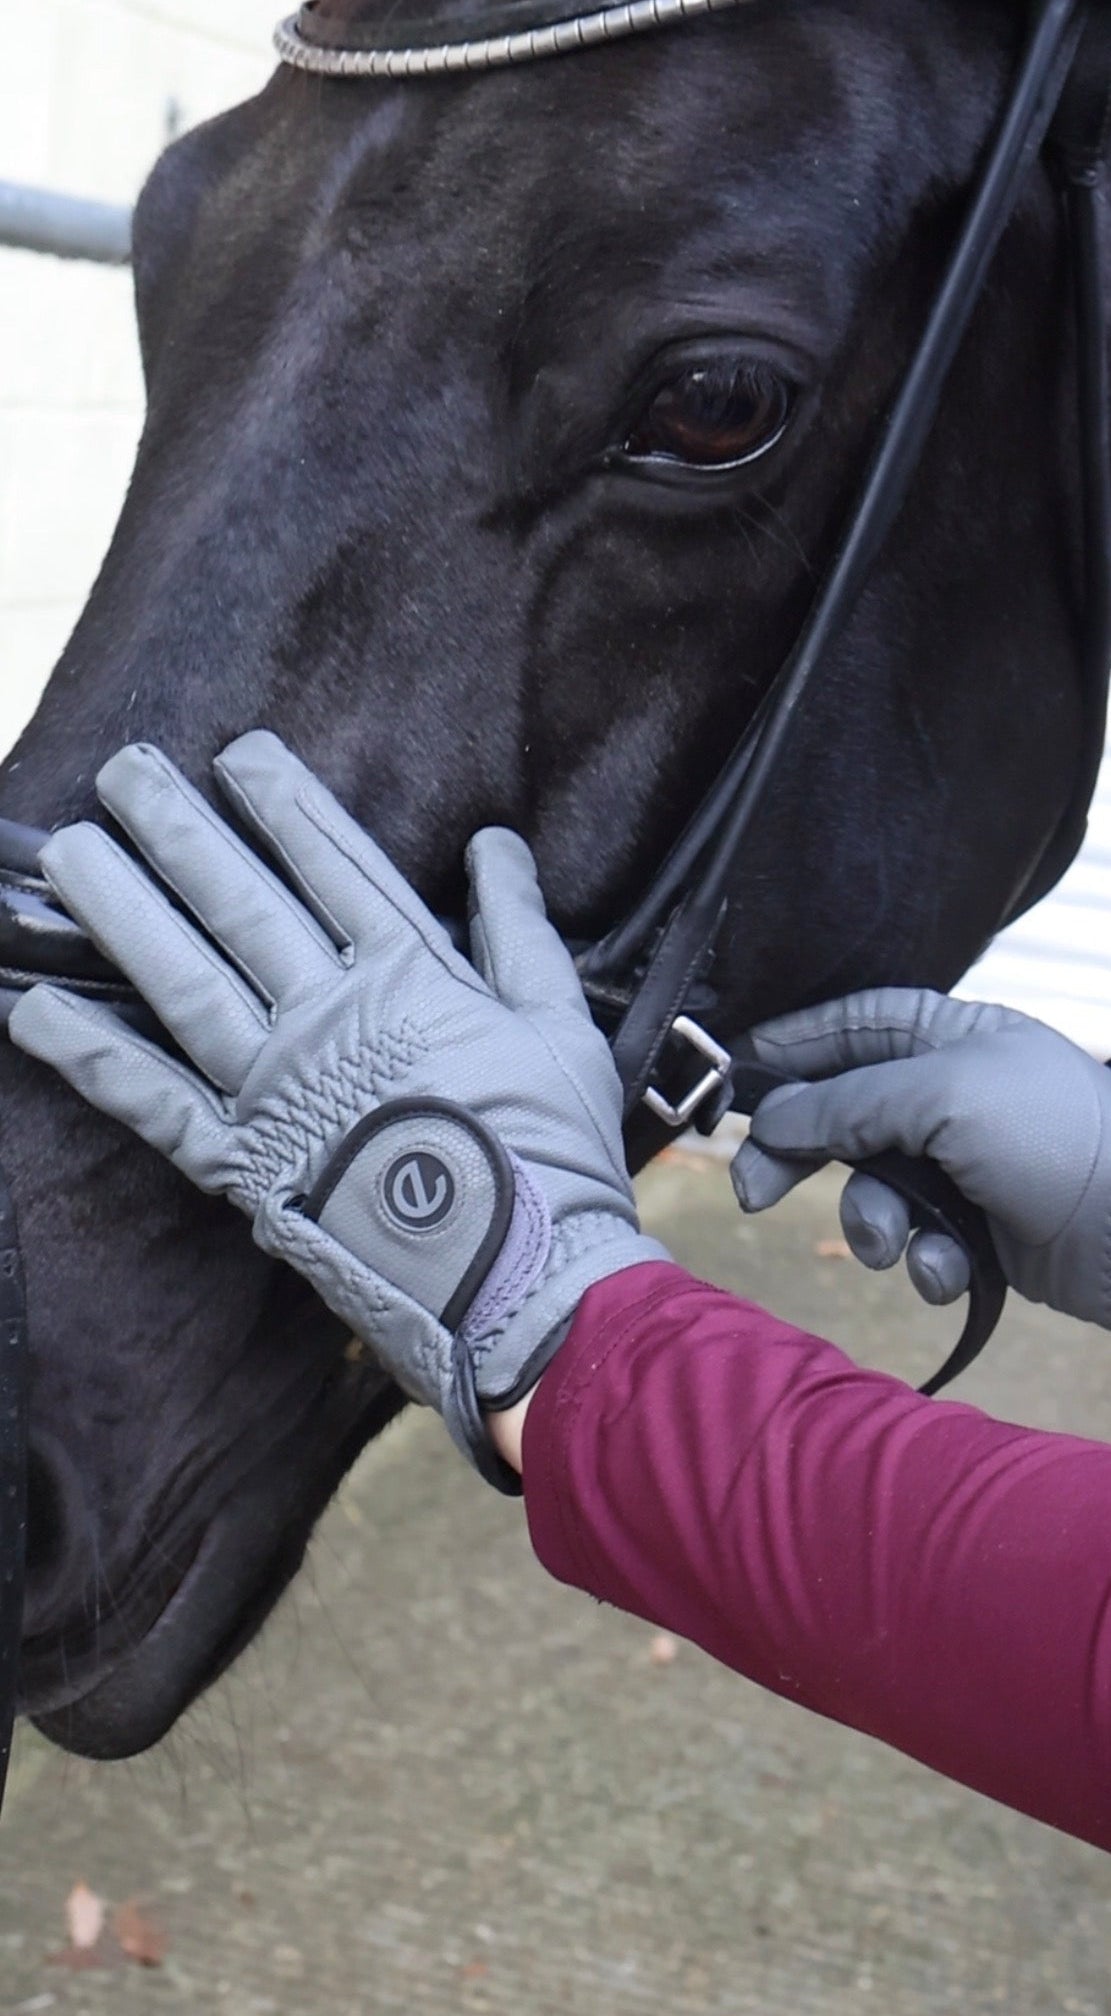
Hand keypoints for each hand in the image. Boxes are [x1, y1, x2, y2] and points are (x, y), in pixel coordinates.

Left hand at [9, 733, 665, 1487]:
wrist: (527, 1284)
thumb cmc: (555, 1155)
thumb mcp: (559, 1024)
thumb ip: (519, 927)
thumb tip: (496, 844)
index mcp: (411, 976)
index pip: (333, 865)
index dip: (282, 804)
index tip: (237, 752)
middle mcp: (331, 1015)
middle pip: (240, 903)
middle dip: (177, 829)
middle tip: (123, 768)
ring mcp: (278, 1088)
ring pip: (183, 980)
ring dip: (120, 911)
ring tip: (69, 851)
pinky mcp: (244, 1164)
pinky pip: (152, 1101)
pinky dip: (91, 1056)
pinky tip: (35, 1010)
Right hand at [731, 989, 1110, 1329]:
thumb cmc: (1058, 1138)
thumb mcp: (943, 1095)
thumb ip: (848, 1102)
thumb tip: (772, 1119)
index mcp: (948, 1036)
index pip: (849, 1024)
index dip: (790, 1046)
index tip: (732, 1076)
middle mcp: (951, 1094)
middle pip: (842, 1114)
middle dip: (800, 1155)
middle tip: (755, 1190)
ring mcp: (966, 1165)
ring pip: (873, 1191)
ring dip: (873, 1224)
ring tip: (899, 1245)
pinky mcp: (981, 1229)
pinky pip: (919, 1243)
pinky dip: (926, 1261)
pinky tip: (953, 1268)